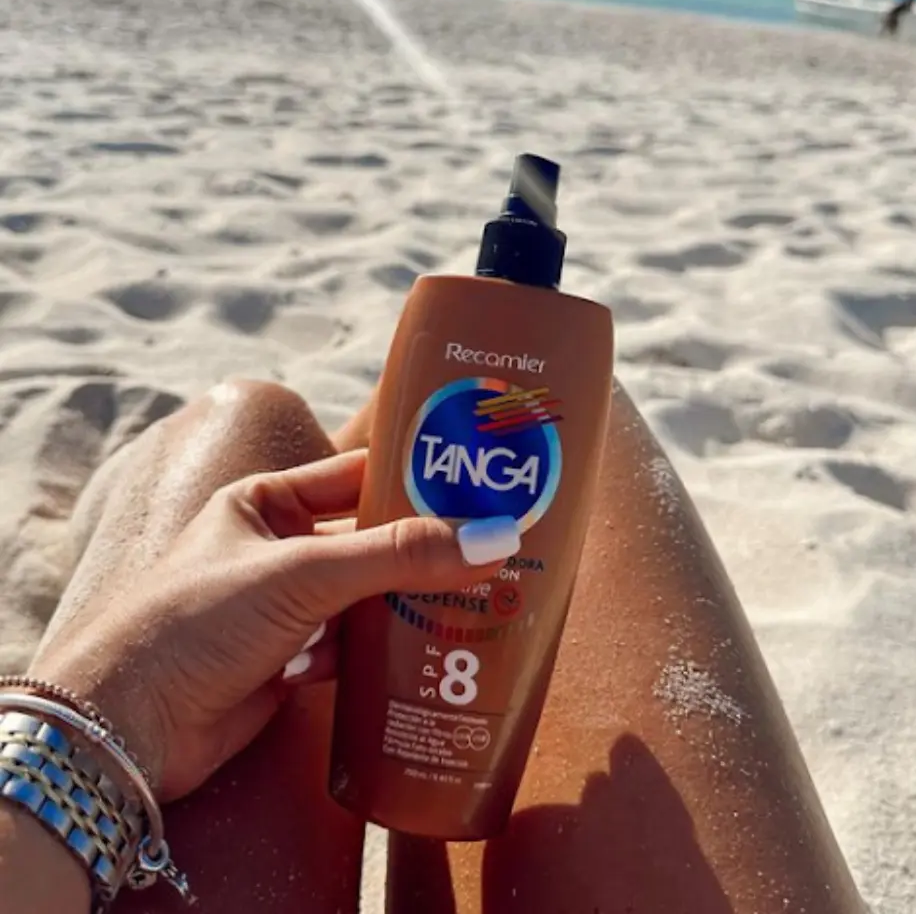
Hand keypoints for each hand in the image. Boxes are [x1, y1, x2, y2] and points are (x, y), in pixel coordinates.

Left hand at [30, 450, 516, 800]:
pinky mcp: (291, 659)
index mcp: (266, 501)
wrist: (130, 728)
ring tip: (478, 600)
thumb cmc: (199, 621)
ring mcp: (285, 606)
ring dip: (409, 603)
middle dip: (423, 549)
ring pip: (368, 596)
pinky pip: (354, 645)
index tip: (480, 483)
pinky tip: (422, 655)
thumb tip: (494, 539)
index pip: (357, 476)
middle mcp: (277, 548)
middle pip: (370, 540)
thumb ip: (397, 556)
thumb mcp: (303, 573)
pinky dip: (382, 651)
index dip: (416, 479)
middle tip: (494, 549)